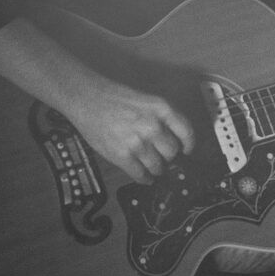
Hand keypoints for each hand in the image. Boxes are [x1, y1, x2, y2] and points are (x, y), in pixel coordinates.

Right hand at [70, 76, 194, 184]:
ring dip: (157, 170)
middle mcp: (152, 126)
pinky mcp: (121, 156)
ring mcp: (137, 142)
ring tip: (153, 169)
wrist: (86, 97)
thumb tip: (171, 139)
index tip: (187, 151)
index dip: (189, 144)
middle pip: (172, 152)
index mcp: (161, 109)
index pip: (186, 132)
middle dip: (168, 157)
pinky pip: (140, 174)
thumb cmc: (113, 96)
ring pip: (158, 166)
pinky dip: (144, 179)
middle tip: (162, 158)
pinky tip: (144, 177)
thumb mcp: (145, 99)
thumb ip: (160, 117)